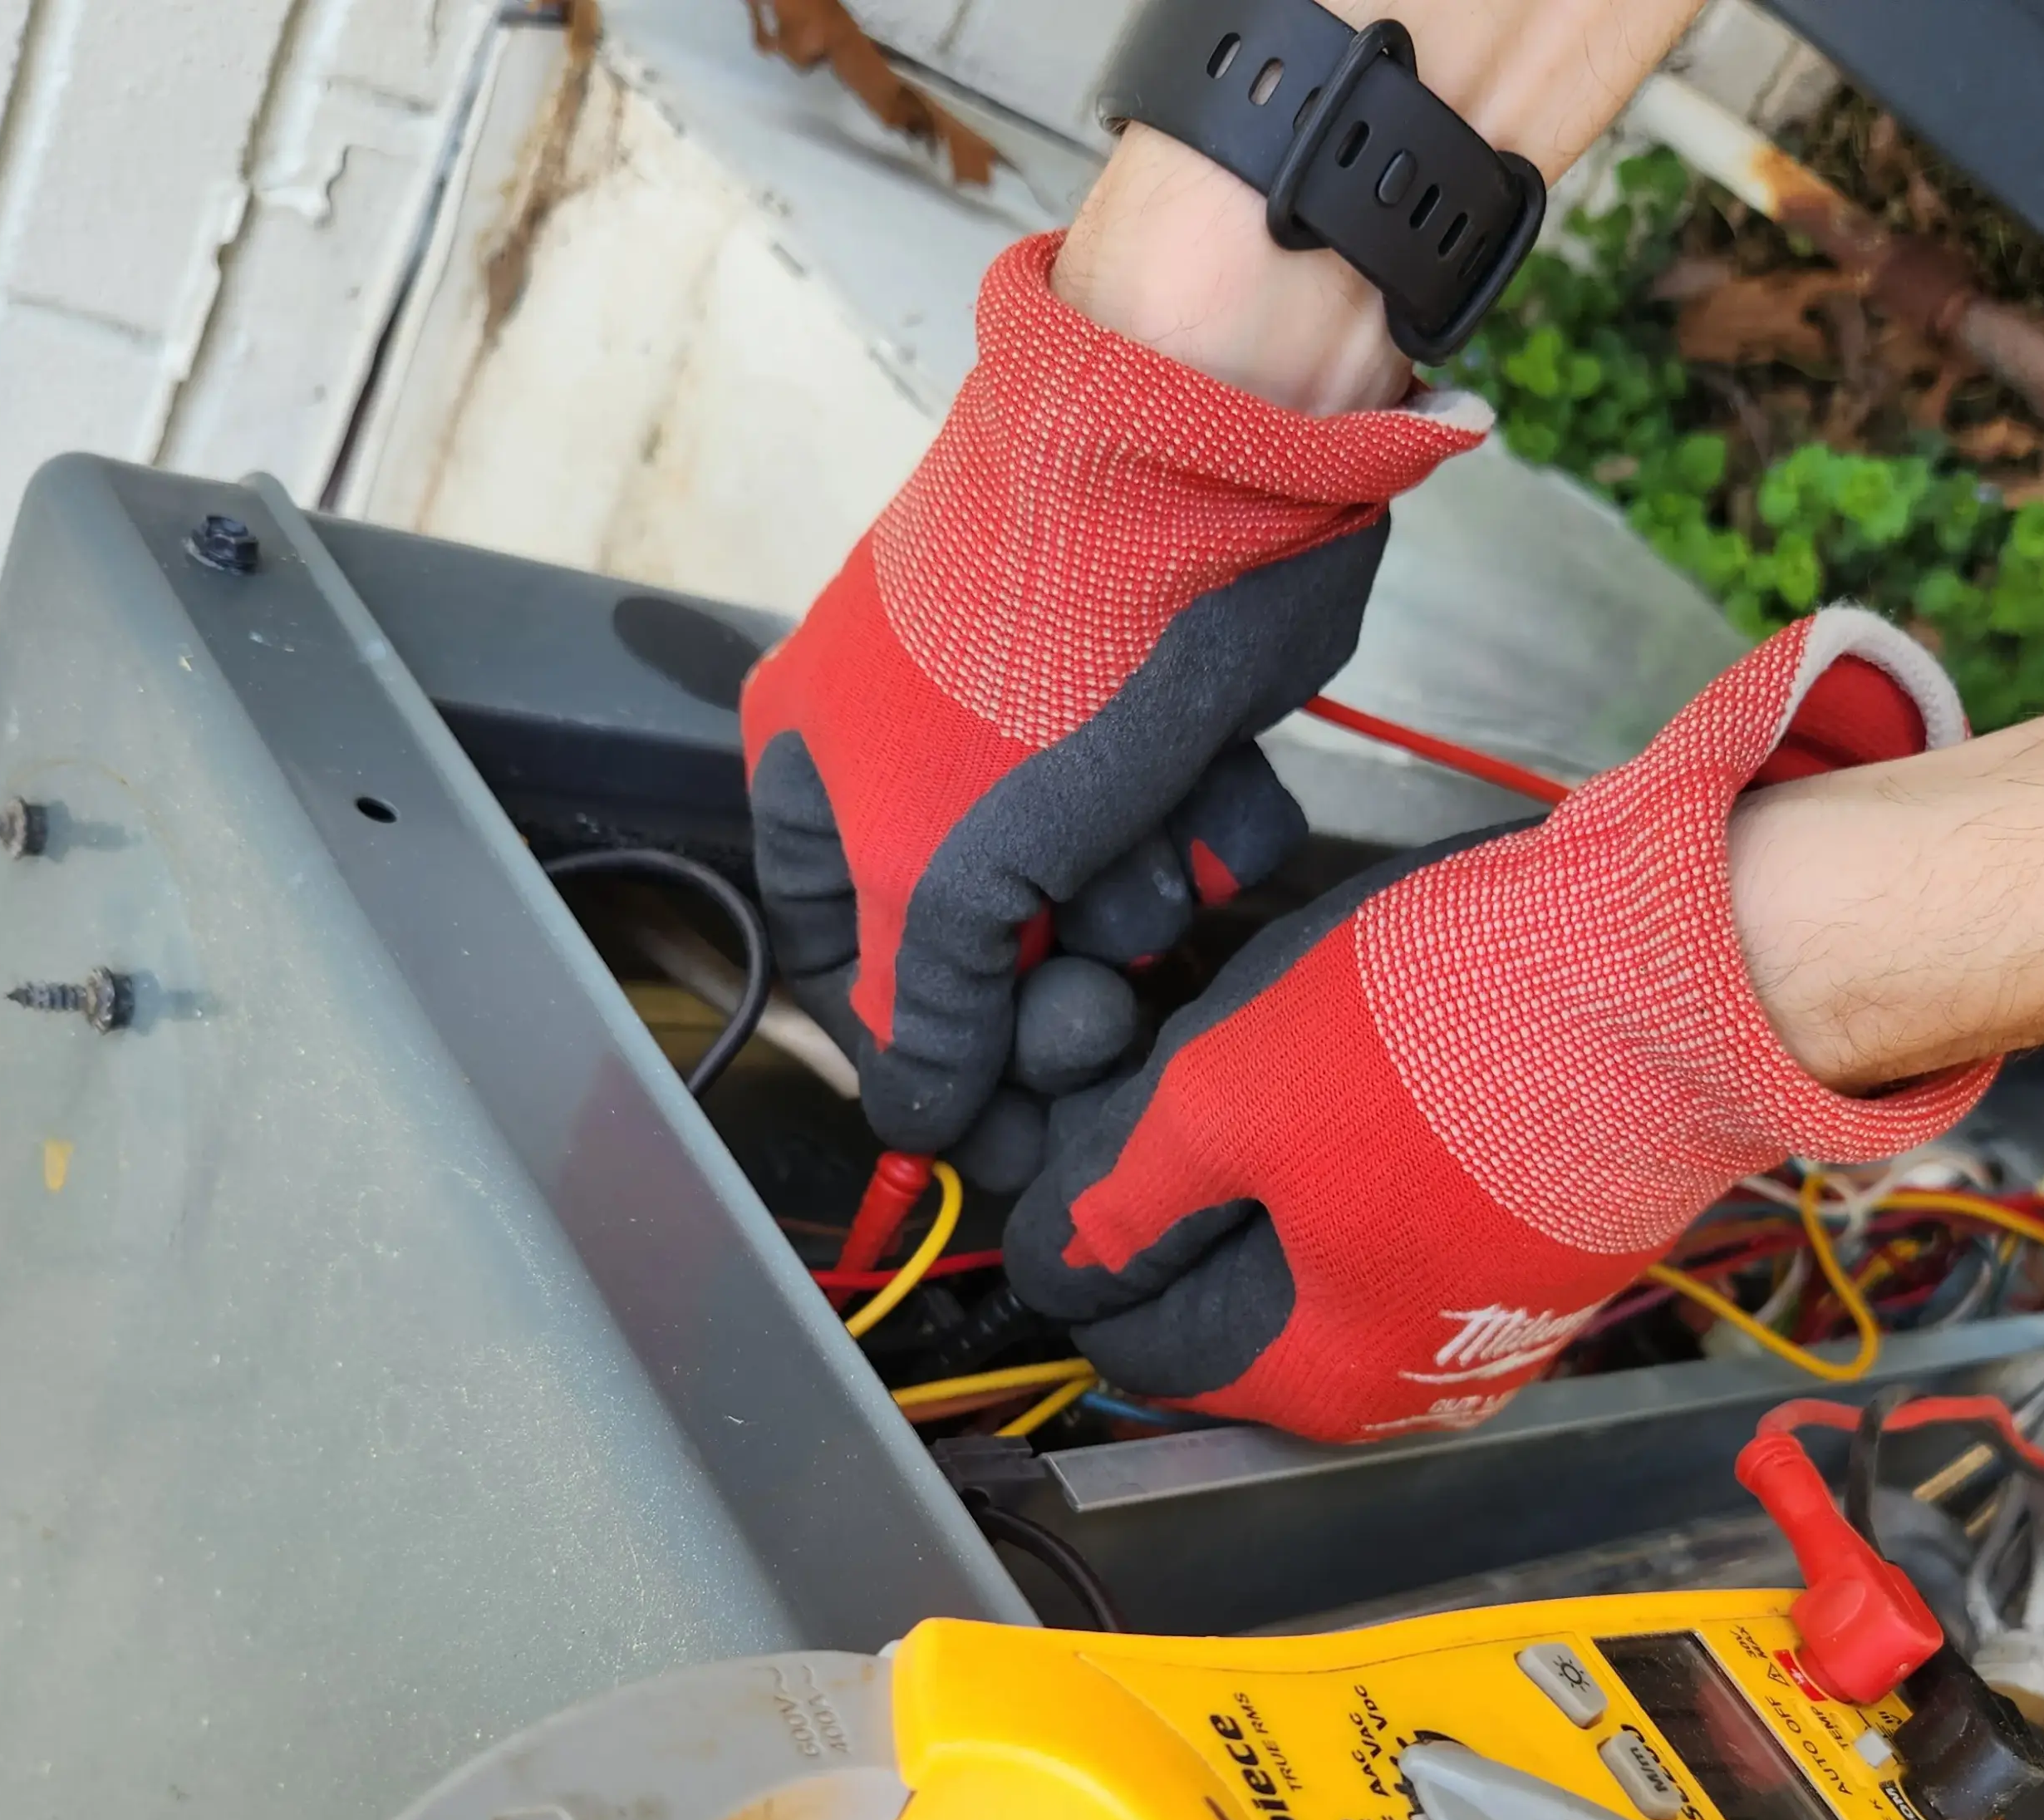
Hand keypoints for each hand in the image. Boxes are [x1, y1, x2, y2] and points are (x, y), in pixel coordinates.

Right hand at [739, 233, 1481, 1166]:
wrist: (1189, 466)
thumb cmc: (1022, 654)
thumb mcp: (932, 865)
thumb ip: (923, 1012)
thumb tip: (918, 1129)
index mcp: (821, 779)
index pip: (850, 973)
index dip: (925, 1061)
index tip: (996, 1129)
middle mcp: (929, 764)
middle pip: (997, 966)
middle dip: (1058, 984)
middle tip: (1096, 993)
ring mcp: (1058, 742)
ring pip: (1112, 908)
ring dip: (1150, 892)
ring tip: (1158, 824)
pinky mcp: (1173, 721)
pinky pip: (1201, 840)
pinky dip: (1222, 826)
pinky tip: (1222, 779)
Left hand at [1003, 612, 2001, 1440]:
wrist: (1681, 967)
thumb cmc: (1457, 1041)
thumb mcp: (1228, 1100)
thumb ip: (1122, 1194)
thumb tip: (1056, 1258)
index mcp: (1322, 1379)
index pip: (1135, 1338)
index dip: (1078, 1236)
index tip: (1069, 1132)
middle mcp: (1412, 1376)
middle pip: (1229, 1288)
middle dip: (1180, 1183)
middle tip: (1168, 1054)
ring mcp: (1489, 1304)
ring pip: (1315, 1231)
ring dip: (1269, 1145)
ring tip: (1274, 1034)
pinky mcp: (1544, 1226)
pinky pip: (1405, 1194)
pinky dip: (1360, 1131)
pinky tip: (1368, 1043)